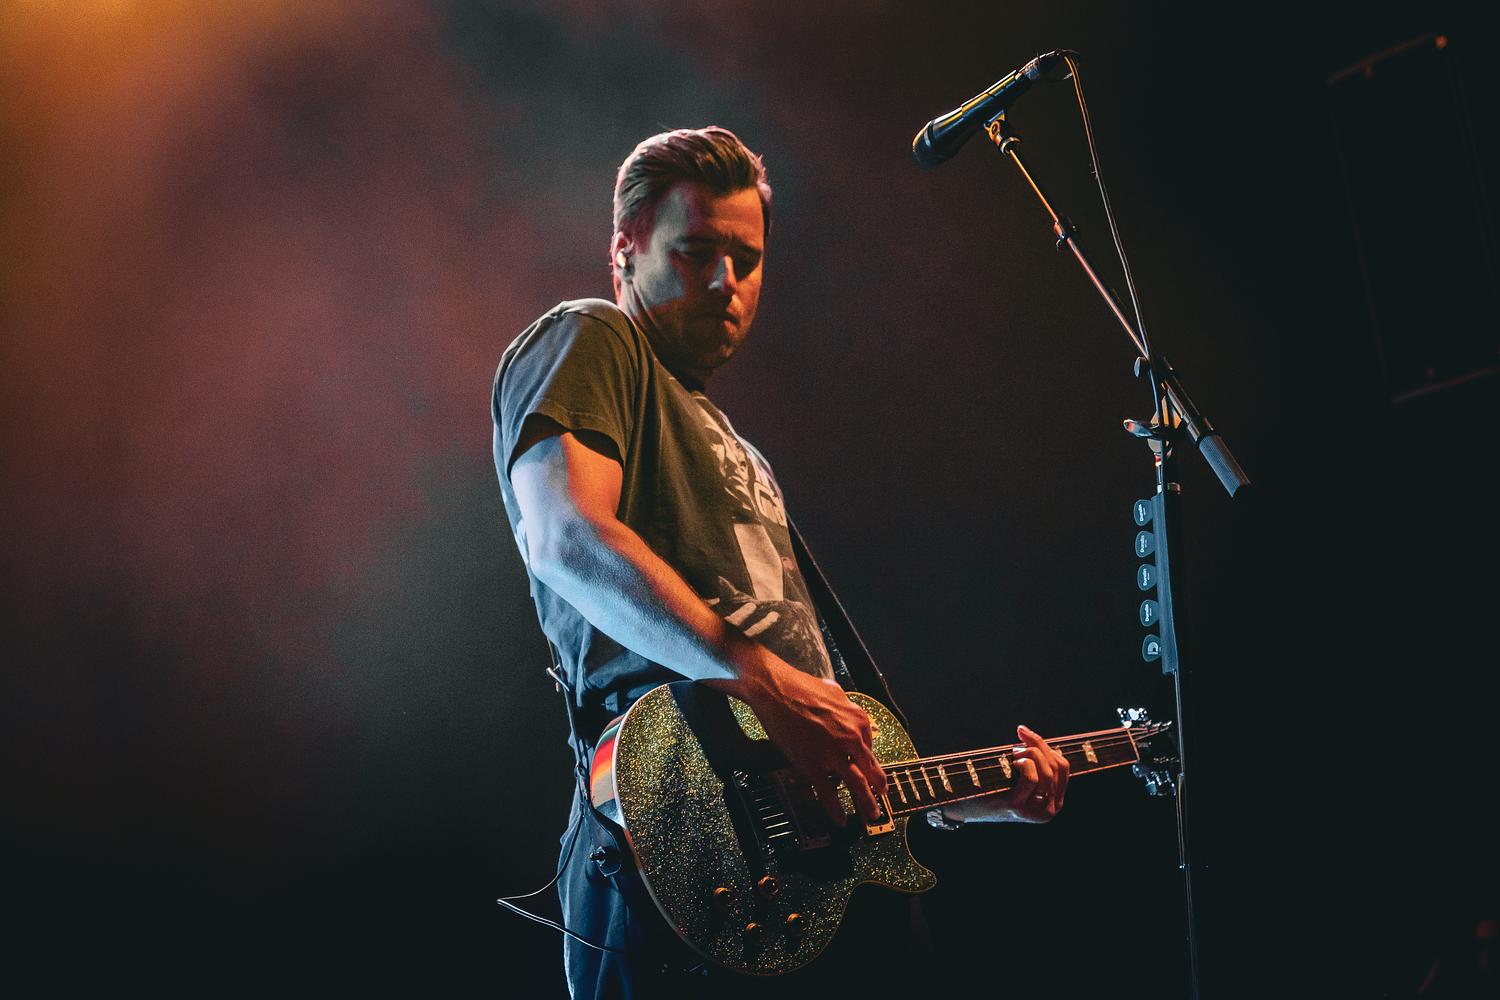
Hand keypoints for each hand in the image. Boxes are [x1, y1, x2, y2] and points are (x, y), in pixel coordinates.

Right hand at [732, 656, 886, 827]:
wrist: (774, 689)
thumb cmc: (800, 687)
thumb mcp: (834, 691)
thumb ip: (845, 706)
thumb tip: (848, 714)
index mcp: (858, 720)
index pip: (869, 748)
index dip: (868, 763)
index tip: (869, 772)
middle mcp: (850, 738)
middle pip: (870, 770)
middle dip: (879, 789)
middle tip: (883, 800)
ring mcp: (832, 753)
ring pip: (856, 784)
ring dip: (866, 803)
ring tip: (871, 815)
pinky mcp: (812, 765)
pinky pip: (828, 792)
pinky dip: (835, 809)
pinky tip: (840, 819)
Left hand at [945, 723, 1069, 824]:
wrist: (965, 806)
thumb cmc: (993, 785)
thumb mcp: (1020, 775)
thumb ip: (1033, 762)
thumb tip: (1030, 735)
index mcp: (1054, 802)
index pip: (1063, 767)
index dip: (1046, 746)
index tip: (1025, 733)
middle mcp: (1049, 810)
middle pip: (1056, 767)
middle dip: (1037, 745)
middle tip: (1015, 743)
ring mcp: (1034, 811)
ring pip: (1046, 772)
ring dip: (1031, 754)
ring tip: (1013, 753)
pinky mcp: (1017, 807)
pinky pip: (1031, 779)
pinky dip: (1025, 764)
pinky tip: (1013, 763)